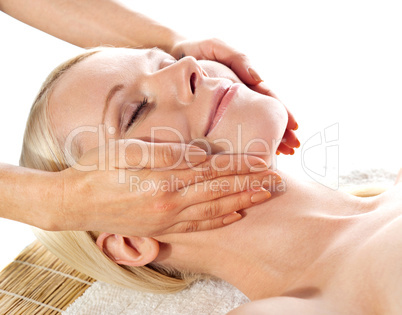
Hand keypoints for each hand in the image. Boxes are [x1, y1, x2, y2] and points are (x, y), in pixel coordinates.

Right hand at [53, 140, 277, 235]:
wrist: (74, 203)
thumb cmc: (96, 170)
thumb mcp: (126, 150)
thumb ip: (164, 153)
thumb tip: (197, 152)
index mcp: (163, 179)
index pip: (212, 169)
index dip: (240, 165)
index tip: (264, 161)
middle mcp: (170, 202)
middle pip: (220, 190)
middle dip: (251, 185)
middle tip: (278, 181)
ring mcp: (167, 218)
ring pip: (214, 209)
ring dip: (243, 201)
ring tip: (265, 196)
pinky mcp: (161, 228)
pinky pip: (197, 225)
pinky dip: (220, 220)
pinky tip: (236, 214)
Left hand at [170, 38, 298, 154]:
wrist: (169, 57)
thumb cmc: (195, 49)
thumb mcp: (217, 47)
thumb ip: (237, 58)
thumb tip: (258, 78)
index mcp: (243, 82)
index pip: (268, 99)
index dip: (282, 112)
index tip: (295, 127)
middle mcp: (237, 97)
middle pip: (264, 116)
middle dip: (280, 132)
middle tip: (293, 148)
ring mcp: (225, 108)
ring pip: (250, 126)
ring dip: (268, 140)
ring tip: (281, 155)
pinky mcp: (210, 116)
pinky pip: (229, 131)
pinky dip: (242, 143)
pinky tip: (251, 156)